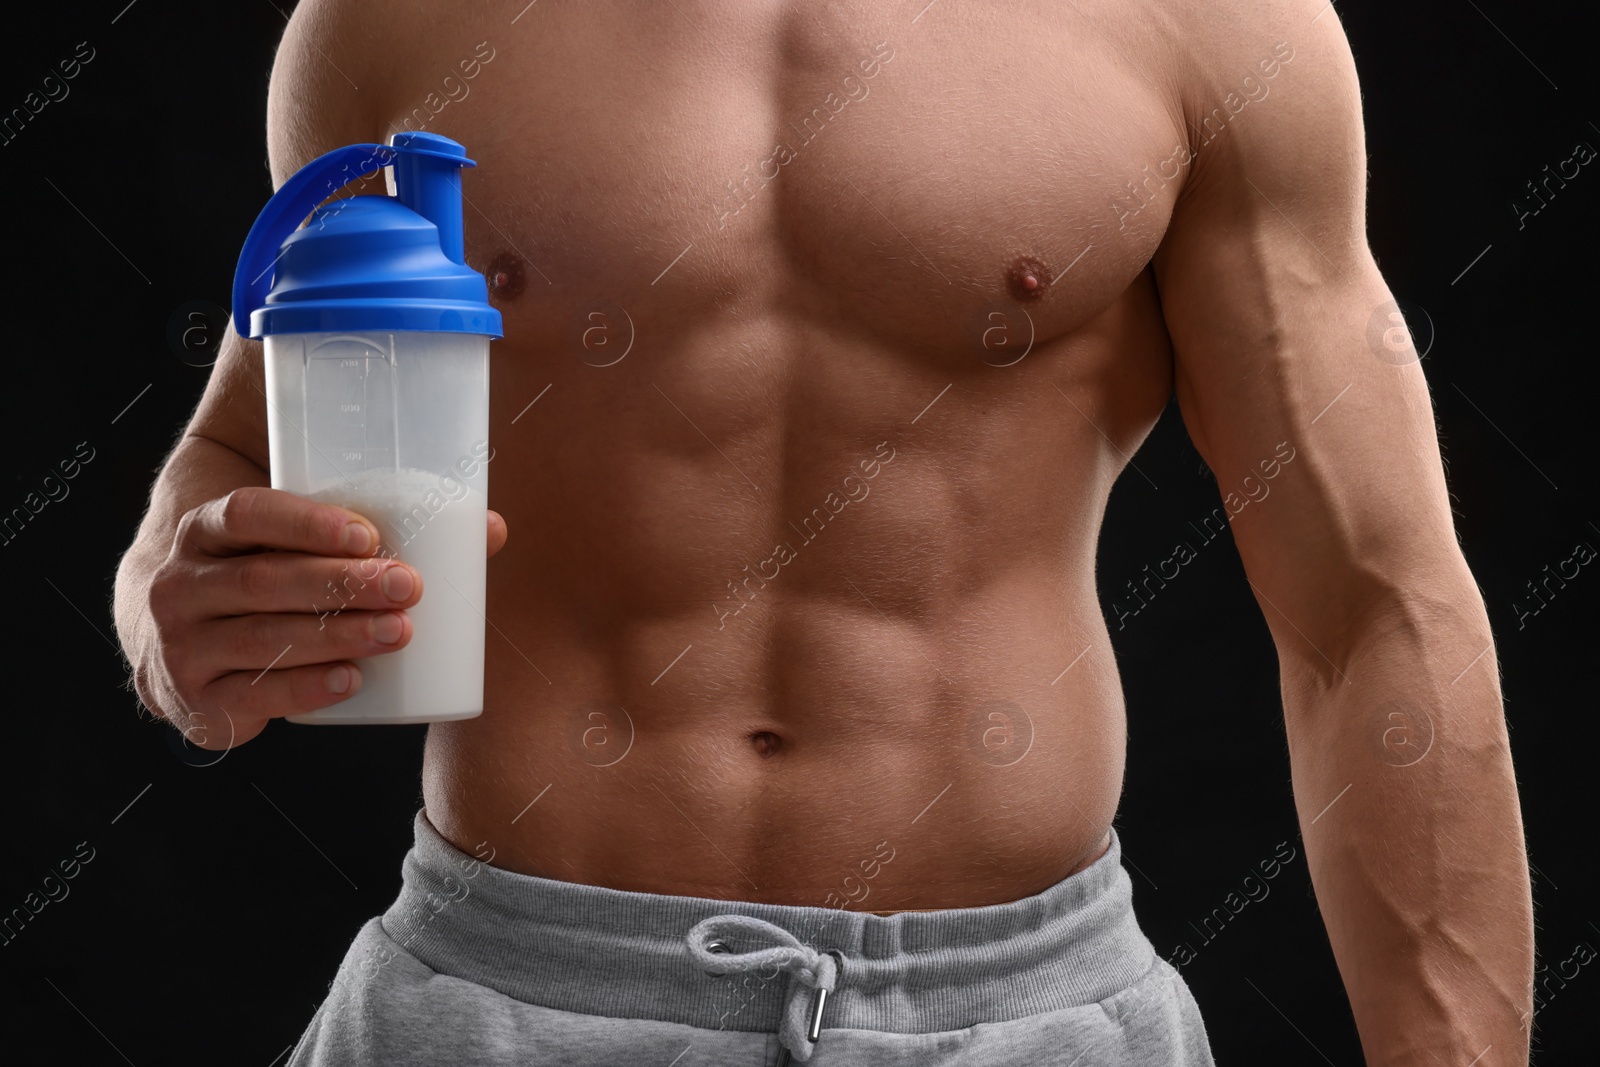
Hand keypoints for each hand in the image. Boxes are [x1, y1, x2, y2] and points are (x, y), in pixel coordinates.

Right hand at [133, 486, 506, 747]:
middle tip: (408, 586)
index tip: (369, 534)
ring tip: (399, 631)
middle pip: (263, 580)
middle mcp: (179, 587)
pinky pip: (256, 695)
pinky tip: (352, 680)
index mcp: (205, 533)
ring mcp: (182, 647)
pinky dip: (307, 688)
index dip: (305, 523)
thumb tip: (491, 529)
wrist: (180, 645)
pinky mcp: (199, 702)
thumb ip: (373, 534)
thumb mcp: (292, 548)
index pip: (246, 515)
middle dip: (341, 584)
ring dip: (338, 635)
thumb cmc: (266, 580)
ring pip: (264, 639)